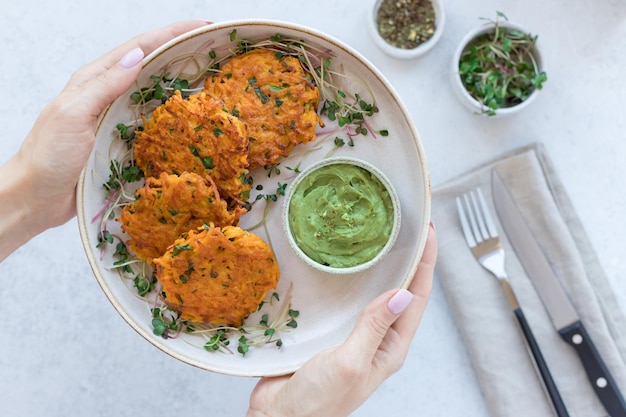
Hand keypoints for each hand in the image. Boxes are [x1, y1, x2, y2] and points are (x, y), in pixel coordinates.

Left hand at [0, 20, 207, 259]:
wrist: (36, 196)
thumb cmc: (48, 155)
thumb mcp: (73, 114)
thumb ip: (104, 86)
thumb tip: (138, 57)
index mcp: (94, 80)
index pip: (138, 48)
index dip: (170, 34)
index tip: (202, 27)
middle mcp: (107, 94)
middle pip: (150, 65)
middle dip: (181, 52)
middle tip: (213, 47)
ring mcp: (115, 117)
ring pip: (154, 92)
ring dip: (180, 81)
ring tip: (210, 76)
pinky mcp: (121, 140)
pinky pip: (152, 121)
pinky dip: (172, 115)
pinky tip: (188, 117)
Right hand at [247, 222, 437, 416]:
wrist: (281, 416)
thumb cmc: (318, 401)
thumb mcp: (350, 362)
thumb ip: (374, 328)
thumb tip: (402, 294)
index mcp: (390, 348)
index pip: (417, 298)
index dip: (426, 264)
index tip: (429, 233)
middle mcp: (378, 339)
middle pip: (401, 291)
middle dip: (409, 259)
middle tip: (410, 226)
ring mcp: (355, 334)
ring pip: (374, 292)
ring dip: (382, 266)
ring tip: (384, 237)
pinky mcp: (333, 330)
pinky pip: (349, 299)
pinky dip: (353, 278)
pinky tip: (347, 263)